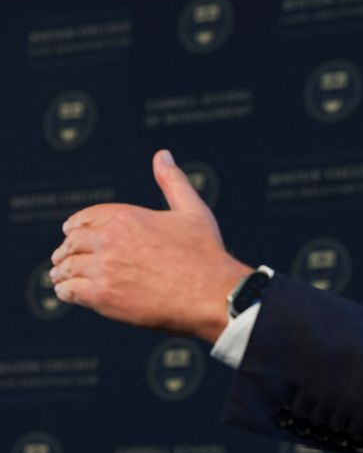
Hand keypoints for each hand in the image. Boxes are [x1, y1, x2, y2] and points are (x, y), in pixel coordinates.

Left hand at [50, 150, 251, 342]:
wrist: (211, 292)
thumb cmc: (206, 254)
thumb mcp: (192, 210)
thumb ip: (173, 181)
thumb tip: (163, 156)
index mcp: (127, 217)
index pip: (87, 218)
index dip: (76, 224)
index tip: (70, 231)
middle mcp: (110, 240)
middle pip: (73, 243)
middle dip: (67, 249)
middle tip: (62, 257)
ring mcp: (104, 269)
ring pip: (68, 267)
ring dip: (61, 271)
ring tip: (60, 276)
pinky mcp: (103, 296)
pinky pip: (70, 291)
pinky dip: (66, 290)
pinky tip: (67, 291)